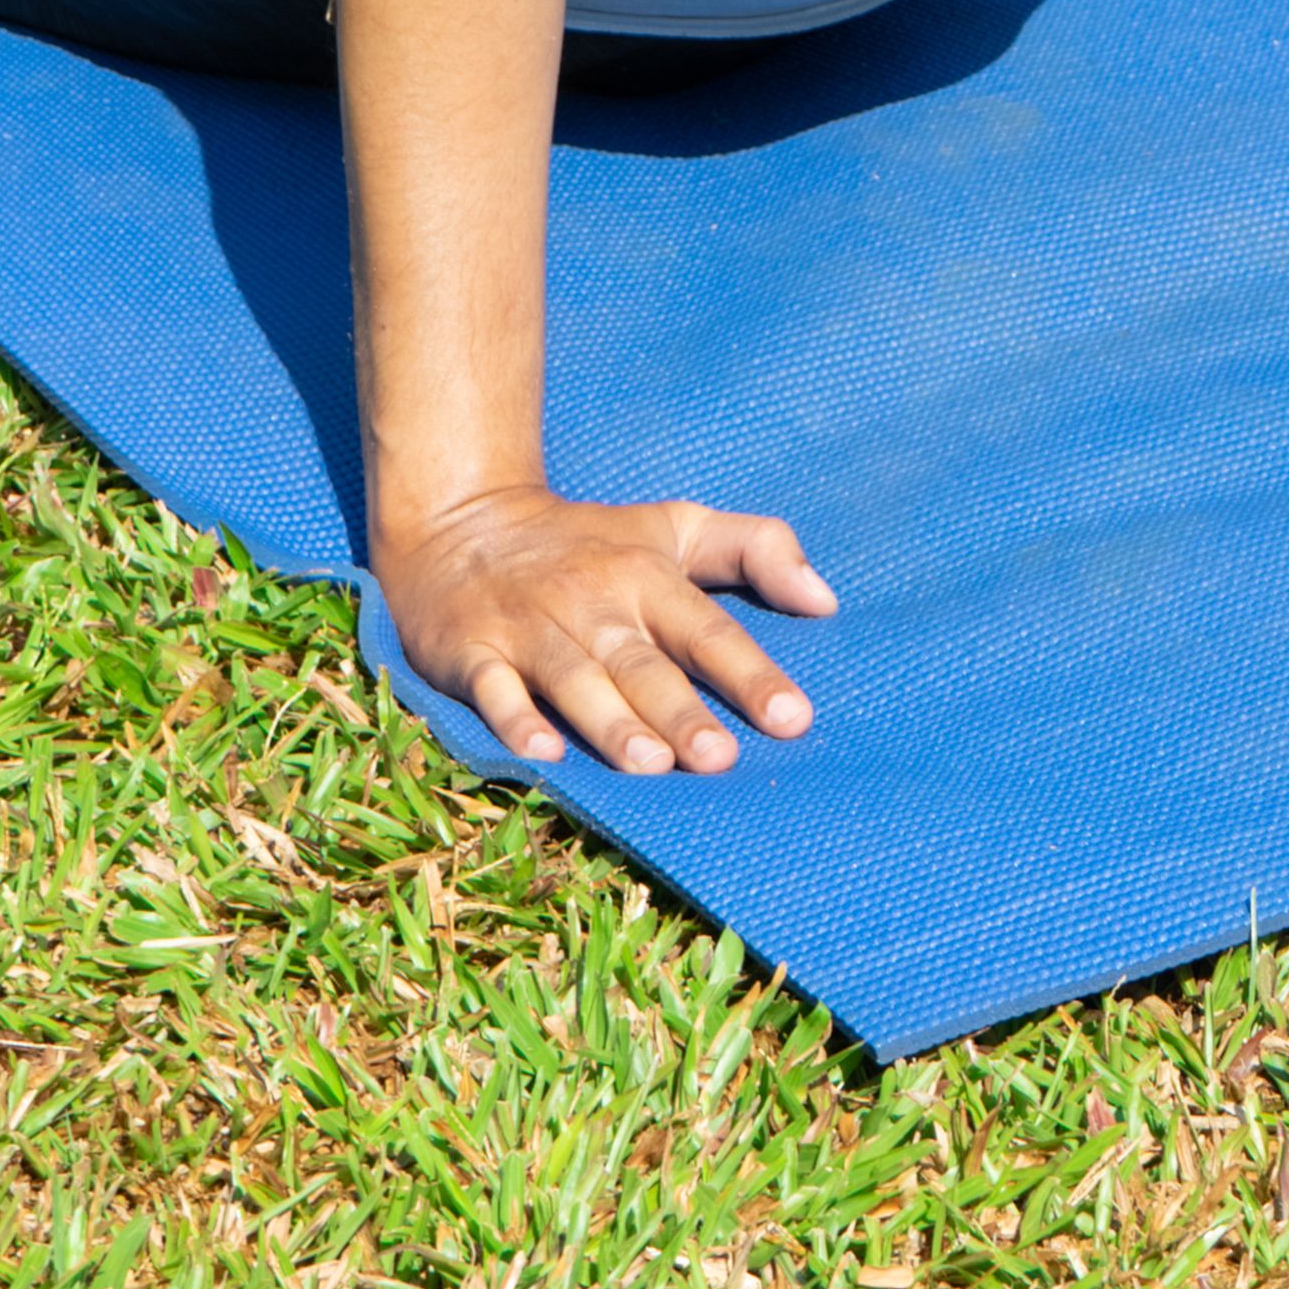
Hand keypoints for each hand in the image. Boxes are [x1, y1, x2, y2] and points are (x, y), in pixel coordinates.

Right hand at [374, 480, 834, 774]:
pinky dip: (514, 719)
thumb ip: (756, 548)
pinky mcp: (470, 649)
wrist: (461, 522)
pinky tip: (542, 754)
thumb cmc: (588, 541)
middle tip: (720, 760)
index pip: (708, 630)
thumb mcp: (674, 525)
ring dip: (610, 722)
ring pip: (574, 678)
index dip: (750, 674)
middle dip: (680, 711)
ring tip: (649, 766)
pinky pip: (492, 686)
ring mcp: (528, 627)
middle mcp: (592, 603)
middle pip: (642, 663)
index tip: (794, 719)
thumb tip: (827, 600)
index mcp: (646, 577)